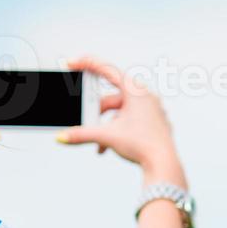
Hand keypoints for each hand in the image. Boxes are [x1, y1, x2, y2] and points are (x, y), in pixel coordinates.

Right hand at [57, 56, 181, 182]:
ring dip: (105, 126)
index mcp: (135, 91)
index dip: (87, 64)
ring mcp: (150, 109)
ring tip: (98, 142)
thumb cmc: (142, 145)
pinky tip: (106, 146)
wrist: (164, 164)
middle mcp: (145, 96)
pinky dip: (116, 131)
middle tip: (84, 118)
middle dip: (95, 111)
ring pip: (119, 111)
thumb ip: (82, 135)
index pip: (107, 70)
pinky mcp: (152, 123)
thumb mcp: (107, 137)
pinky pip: (129, 121)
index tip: (72, 63)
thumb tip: (62, 137)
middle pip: (111, 96)